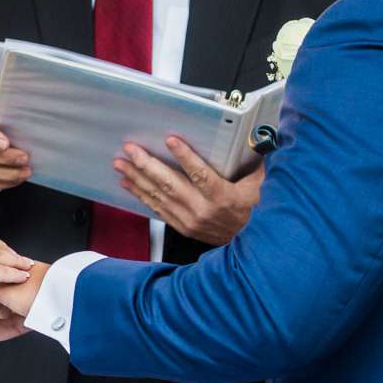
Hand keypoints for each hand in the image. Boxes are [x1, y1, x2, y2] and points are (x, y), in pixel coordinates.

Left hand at [116, 138, 263, 245]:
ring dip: (137, 179)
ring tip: (121, 164)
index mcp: (224, 197)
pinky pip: (158, 209)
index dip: (185, 157)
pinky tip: (129, 184)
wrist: (254, 244)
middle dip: (147, 165)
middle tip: (130, 149)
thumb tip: (250, 138)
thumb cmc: (256, 210)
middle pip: (171, 185)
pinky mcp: (183, 227)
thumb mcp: (260, 184)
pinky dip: (142, 195)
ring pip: (160, 197)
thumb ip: (252, 162)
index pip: (201, 175)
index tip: (170, 139)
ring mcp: (191, 221)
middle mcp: (204, 211)